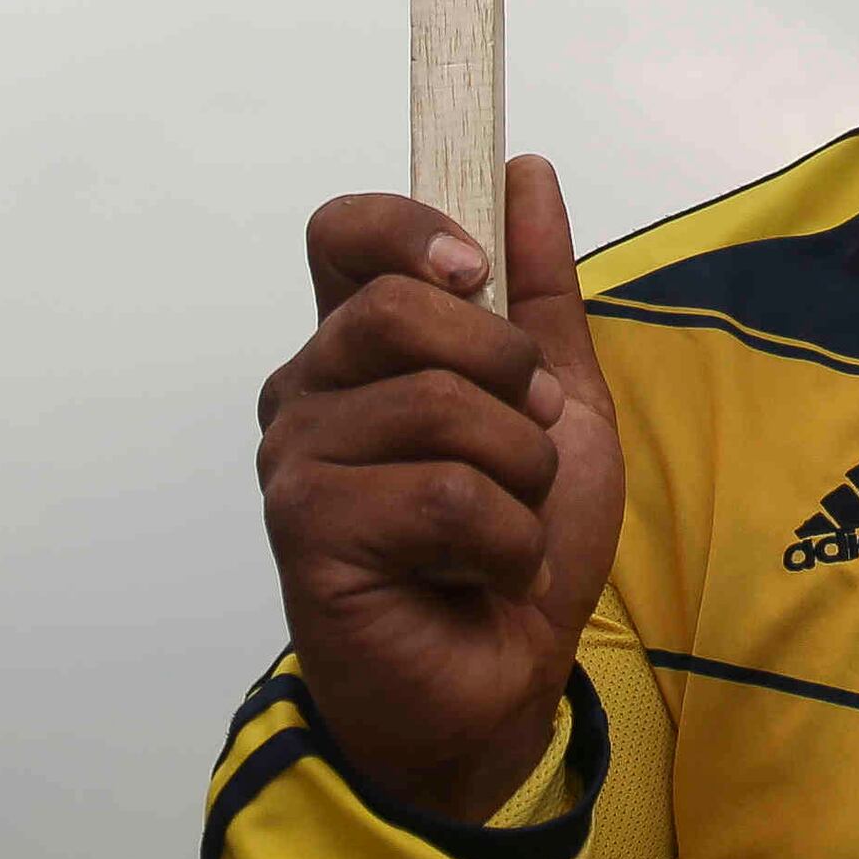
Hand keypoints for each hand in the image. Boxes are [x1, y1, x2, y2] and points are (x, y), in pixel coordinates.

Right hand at [257, 156, 621, 826]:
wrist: (502, 685)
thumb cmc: (515, 545)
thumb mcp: (561, 404)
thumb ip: (541, 293)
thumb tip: (526, 172)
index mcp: (360, 349)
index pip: (343, 233)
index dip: (411, 229)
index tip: (476, 272)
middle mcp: (310, 392)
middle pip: (402, 308)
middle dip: (506, 372)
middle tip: (532, 437)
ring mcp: (297, 462)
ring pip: (441, 408)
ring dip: (522, 474)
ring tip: (509, 522)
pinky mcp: (308, 533)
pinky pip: (443, 496)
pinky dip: (504, 539)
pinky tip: (481, 572)